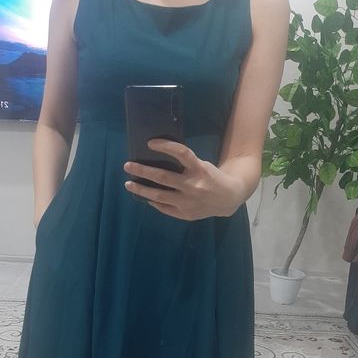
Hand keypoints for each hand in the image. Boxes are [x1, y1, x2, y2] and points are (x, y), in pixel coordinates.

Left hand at [123, 138, 245, 219]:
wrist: (228, 199)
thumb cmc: (211, 178)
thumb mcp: (202, 166)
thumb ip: (185, 165)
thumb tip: (157, 161)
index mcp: (199, 169)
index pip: (181, 153)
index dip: (165, 147)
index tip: (150, 143)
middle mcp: (193, 185)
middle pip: (162, 177)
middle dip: (142, 171)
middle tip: (128, 165)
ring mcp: (188, 202)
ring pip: (158, 195)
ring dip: (141, 189)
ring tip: (129, 184)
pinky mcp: (186, 214)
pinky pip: (164, 208)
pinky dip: (153, 202)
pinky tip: (145, 197)